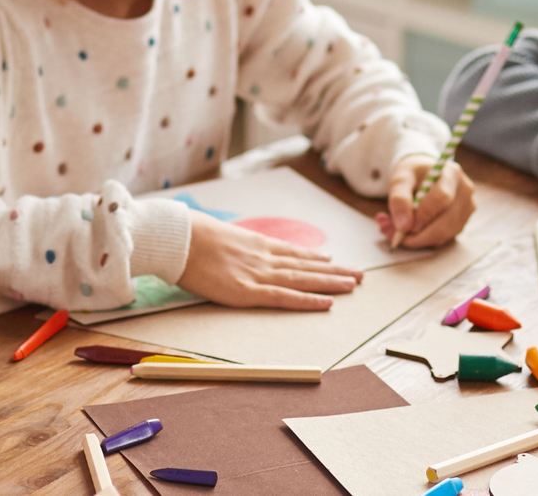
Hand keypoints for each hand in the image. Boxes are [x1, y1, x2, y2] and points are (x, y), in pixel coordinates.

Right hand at [176, 211, 364, 309]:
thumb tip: (228, 247)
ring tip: (353, 284)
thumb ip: (230, 244)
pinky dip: (307, 300)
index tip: (332, 259)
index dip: (314, 257)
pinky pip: (284, 297)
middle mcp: (263, 257)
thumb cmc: (189, 235)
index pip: (292, 252)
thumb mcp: (216, 234)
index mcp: (255, 243)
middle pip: (306, 265)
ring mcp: (258, 274)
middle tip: (358, 274)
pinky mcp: (248, 292)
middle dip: (334, 270)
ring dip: (331, 282)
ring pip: (303, 279)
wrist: (179, 238)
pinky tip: (327, 303)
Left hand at [380, 155, 475, 248]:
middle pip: (447, 222)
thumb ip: (399, 199)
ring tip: (398, 231)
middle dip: (419, 235)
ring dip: (419, 239)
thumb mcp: (400, 178)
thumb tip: (403, 227)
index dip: (422, 216)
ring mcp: (467, 207)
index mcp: (451, 174)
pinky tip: (411, 231)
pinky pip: (444, 237)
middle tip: (395, 236)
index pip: (441, 198)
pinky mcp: (462, 221)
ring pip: (445, 234)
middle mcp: (464, 191)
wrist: (424, 174)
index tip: (403, 227)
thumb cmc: (413, 174)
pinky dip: (425, 239)